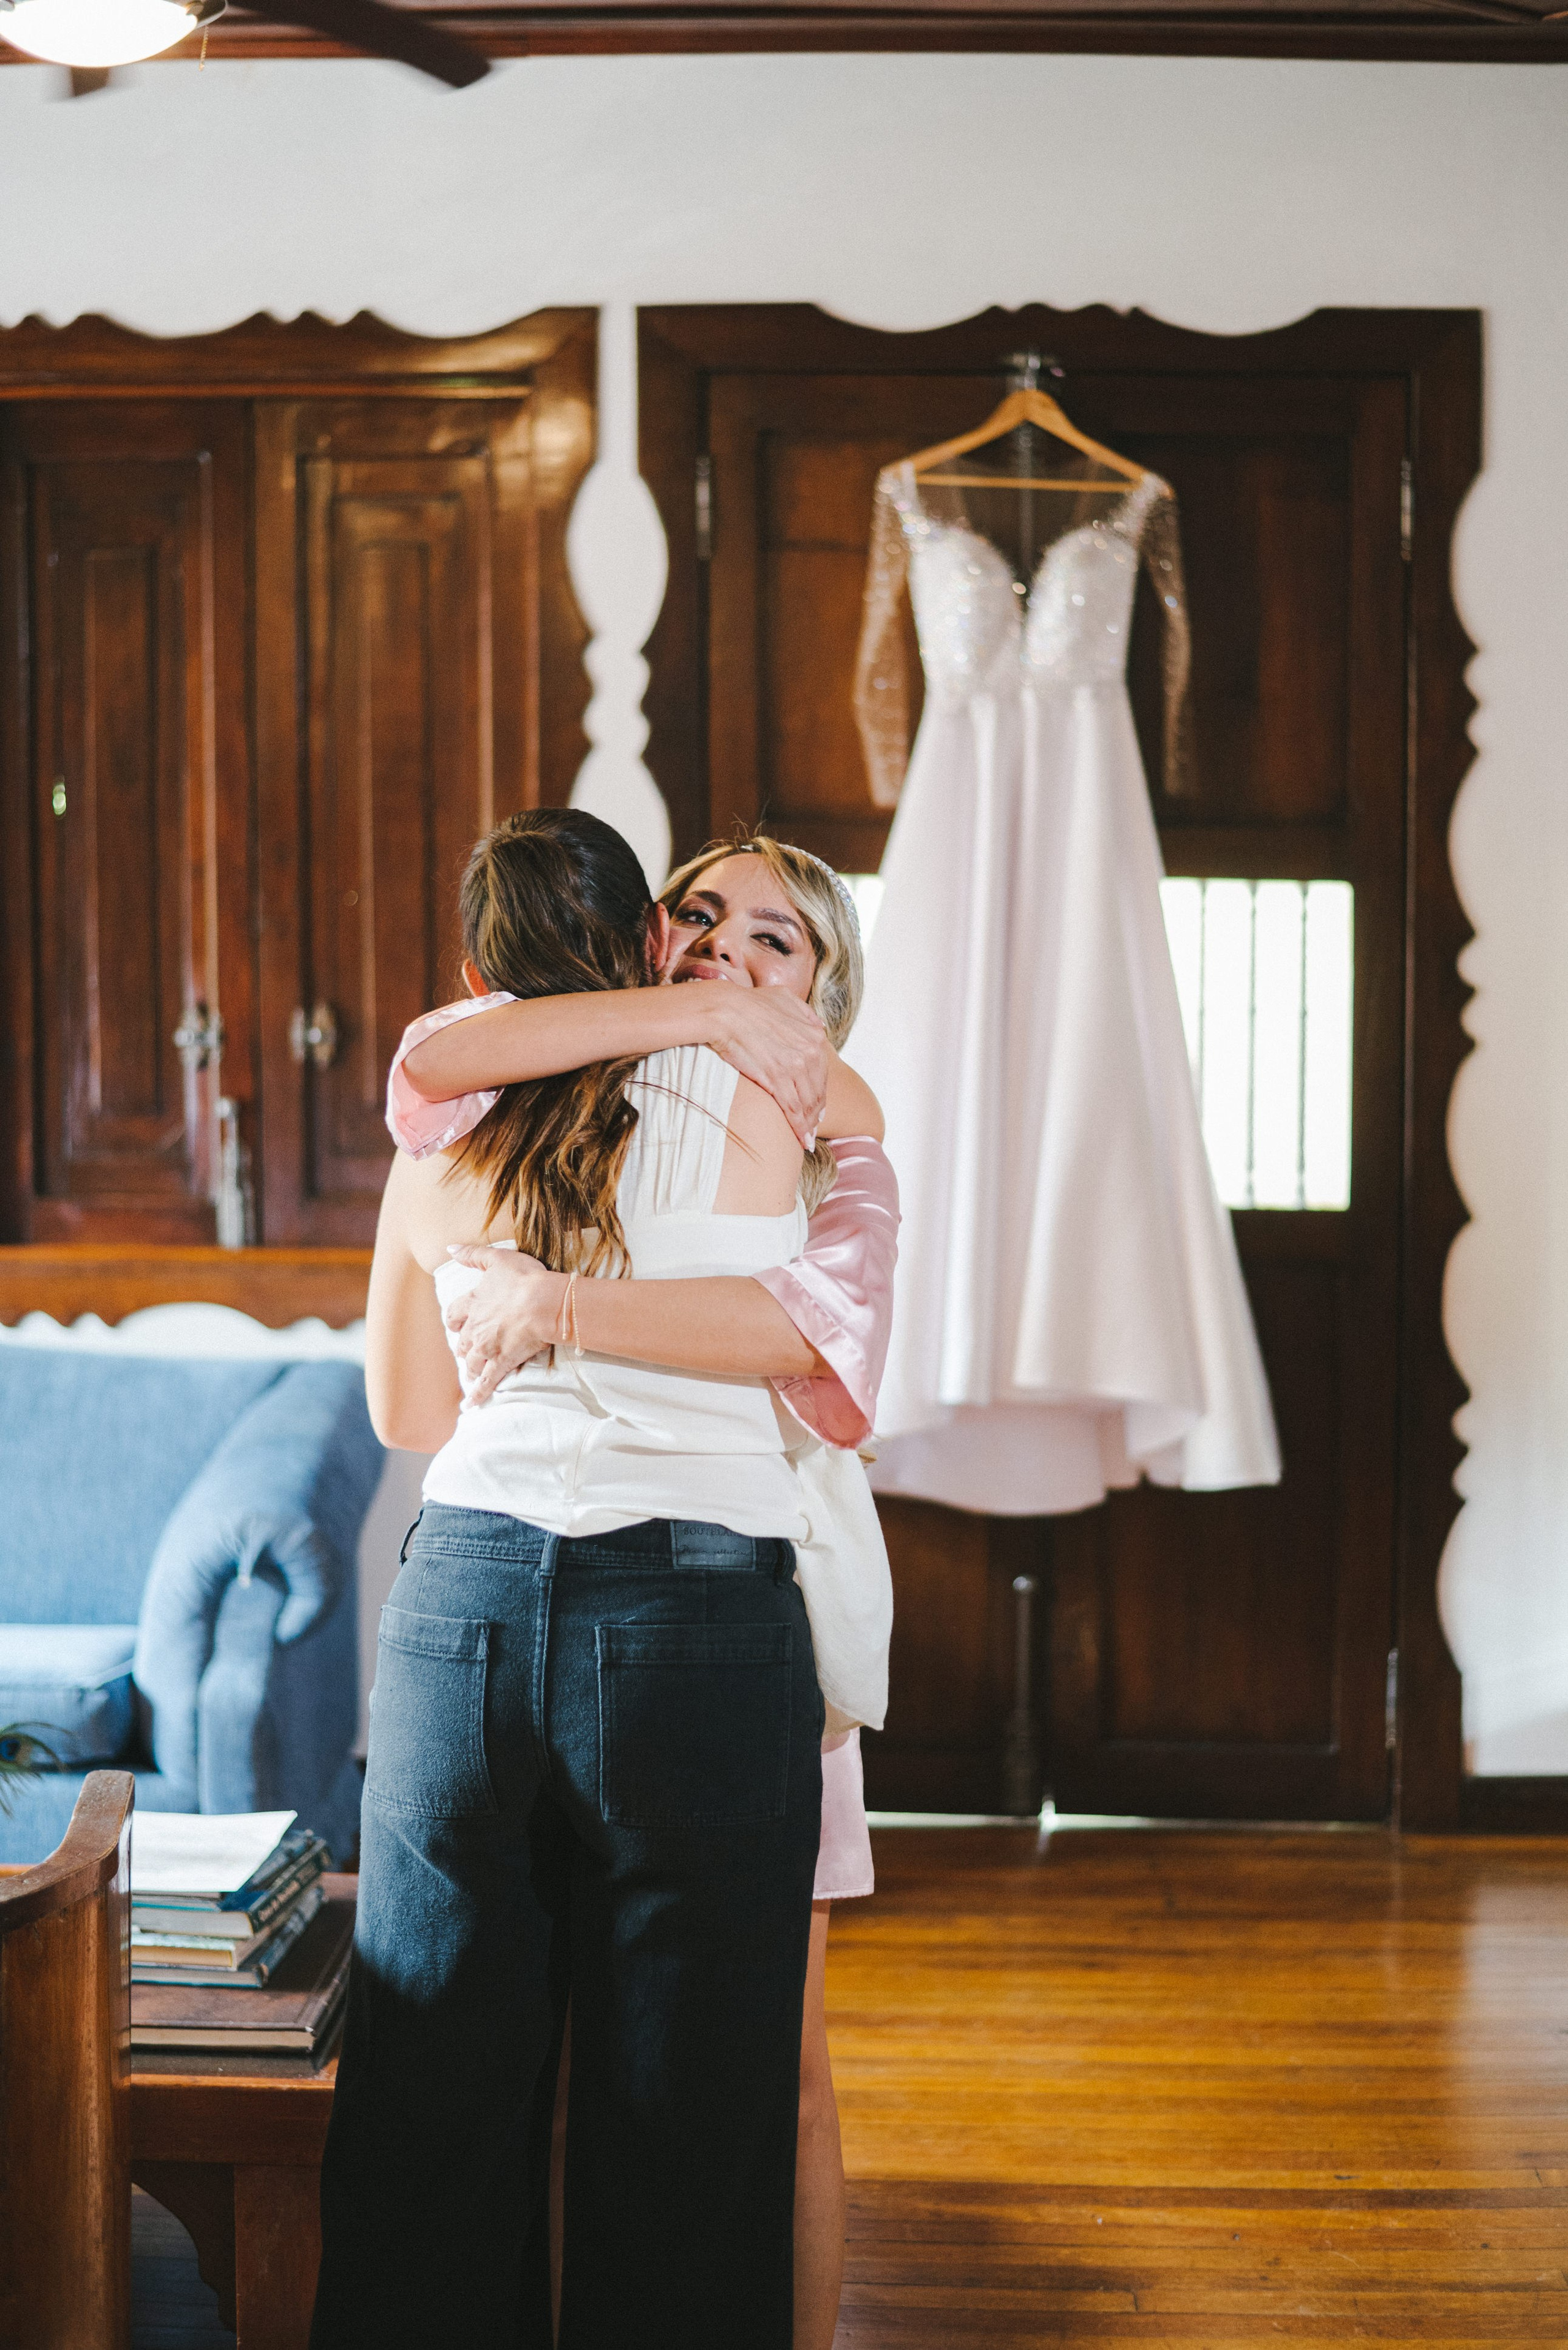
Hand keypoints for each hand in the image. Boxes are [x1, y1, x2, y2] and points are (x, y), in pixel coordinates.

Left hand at [444, 1246, 566, 1406]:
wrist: (542, 1302)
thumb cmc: (524, 1278)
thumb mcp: (497, 1259)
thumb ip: (472, 1254)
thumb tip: (449, 1248)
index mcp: (474, 1303)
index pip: (455, 1314)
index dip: (455, 1319)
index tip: (456, 1323)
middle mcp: (476, 1328)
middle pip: (462, 1342)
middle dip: (464, 1347)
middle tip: (468, 1351)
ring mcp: (487, 1347)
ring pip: (472, 1362)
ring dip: (471, 1368)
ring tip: (473, 1373)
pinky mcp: (501, 1363)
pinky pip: (486, 1383)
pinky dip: (477, 1396)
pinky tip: (470, 1406)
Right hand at [696, 990, 828, 1147]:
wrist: (725, 1010)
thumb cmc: (748, 1003)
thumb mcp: (784, 999)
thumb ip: (804, 1012)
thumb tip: (819, 1025)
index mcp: (813, 1034)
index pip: (822, 1072)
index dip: (820, 1092)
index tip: (817, 1107)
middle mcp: (810, 1051)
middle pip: (817, 1090)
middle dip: (816, 1112)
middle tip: (813, 1127)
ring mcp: (794, 1067)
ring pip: (807, 1103)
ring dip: (808, 1124)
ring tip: (806, 1139)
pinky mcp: (777, 1080)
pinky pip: (793, 1109)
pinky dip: (798, 1127)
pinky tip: (800, 1139)